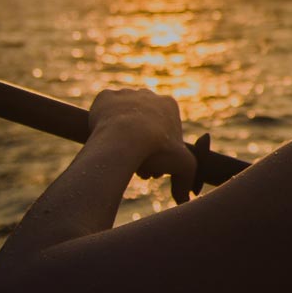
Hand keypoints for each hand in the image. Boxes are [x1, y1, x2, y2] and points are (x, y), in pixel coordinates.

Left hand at [87, 87, 198, 204]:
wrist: (124, 139)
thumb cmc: (158, 149)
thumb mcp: (183, 166)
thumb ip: (186, 181)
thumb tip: (184, 199)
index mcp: (169, 104)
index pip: (165, 129)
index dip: (160, 149)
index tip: (152, 163)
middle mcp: (148, 94)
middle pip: (144, 123)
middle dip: (142, 143)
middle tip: (136, 163)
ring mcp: (125, 93)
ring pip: (123, 118)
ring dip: (123, 134)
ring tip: (119, 155)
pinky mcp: (104, 97)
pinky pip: (104, 110)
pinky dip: (104, 123)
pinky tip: (106, 137)